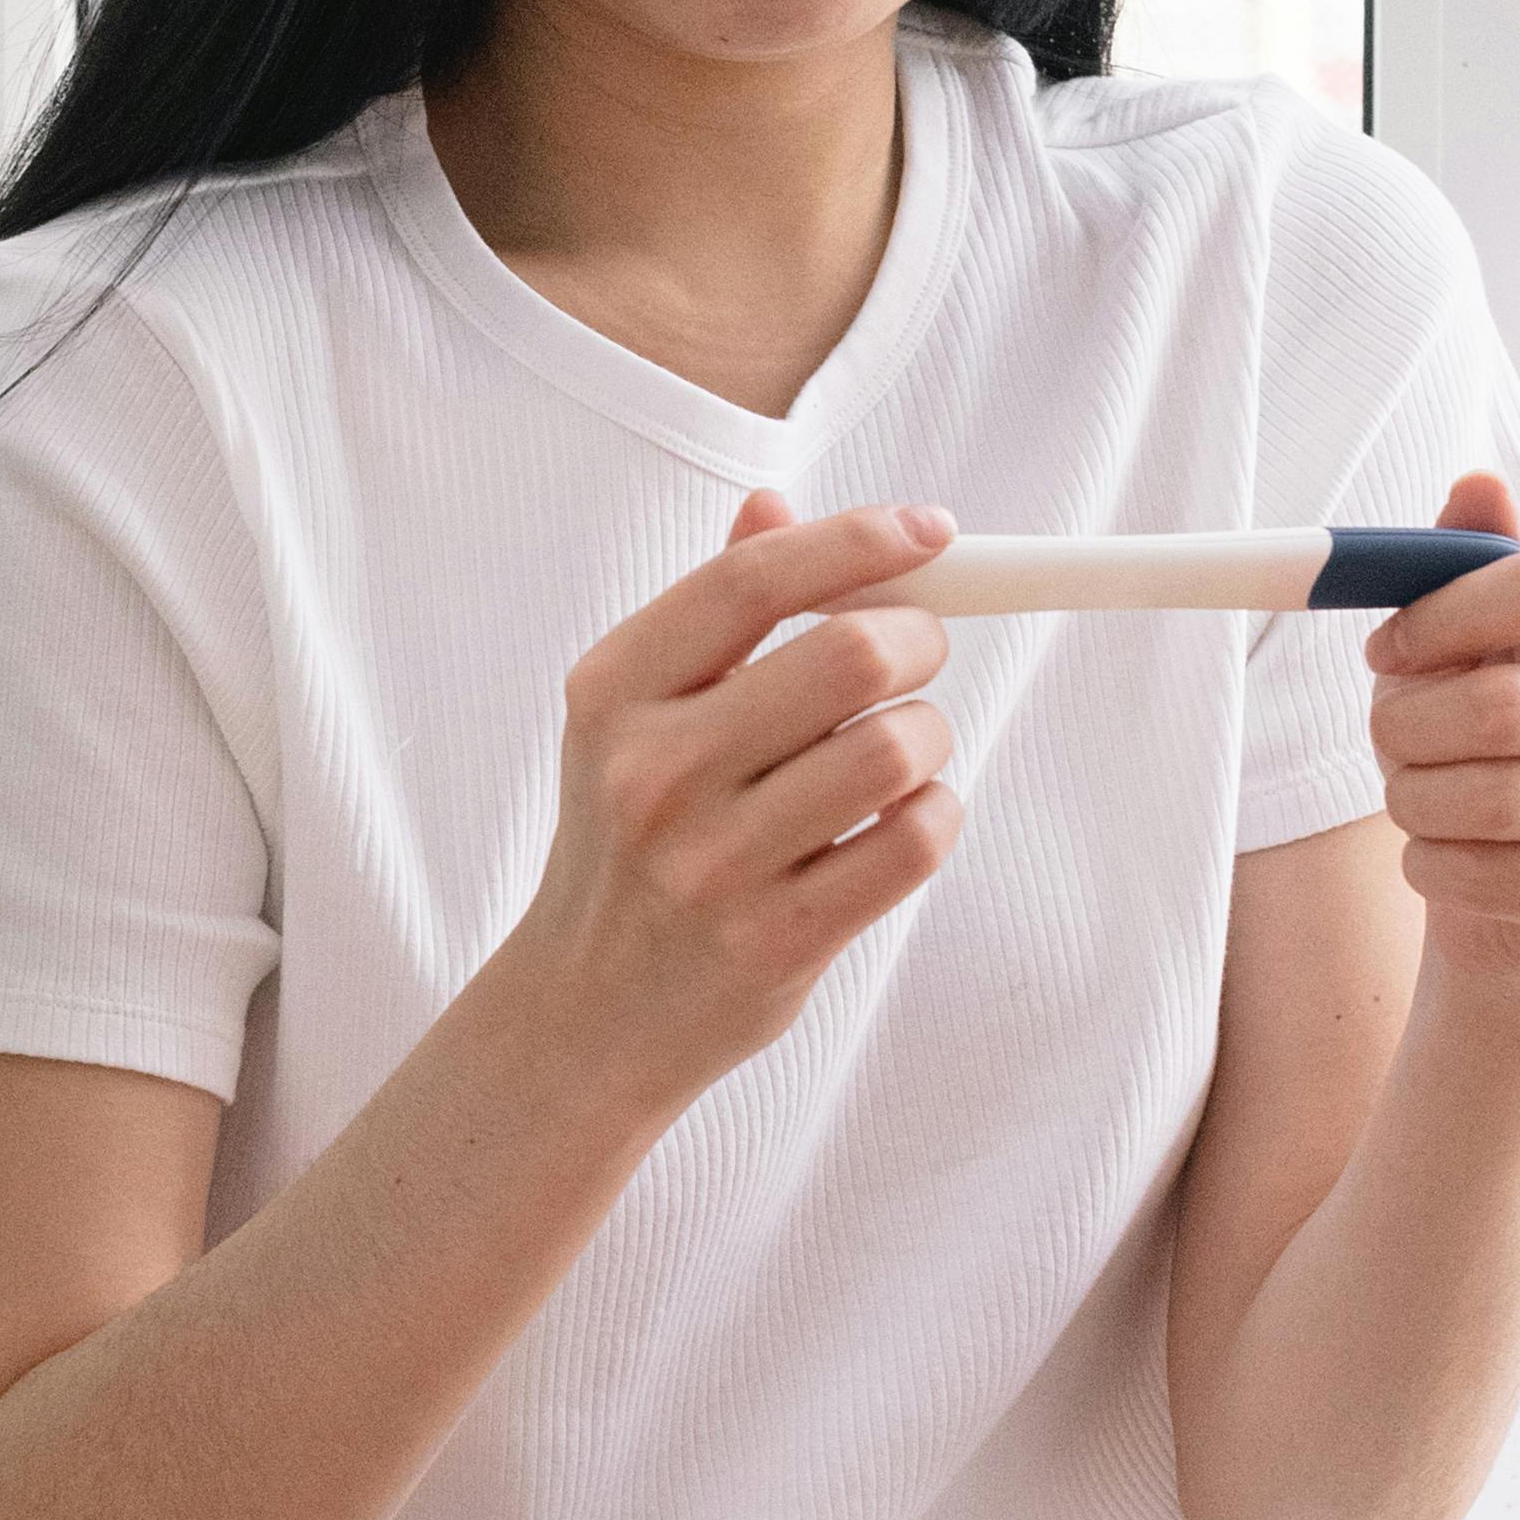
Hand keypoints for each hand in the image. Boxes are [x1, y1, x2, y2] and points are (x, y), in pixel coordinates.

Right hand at [513, 489, 959, 1113]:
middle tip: (920, 654)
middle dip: (919, 638)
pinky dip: (935, 814)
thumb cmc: (631, 845)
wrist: (585, 1013)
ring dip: (931, 736)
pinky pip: (913, 840)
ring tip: (902, 752)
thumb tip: (775, 506)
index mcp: (615, 694)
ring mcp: (714, 862)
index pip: (754, 579)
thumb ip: (710, 617)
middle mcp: (654, 773)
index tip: (931, 529)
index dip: (858, 539)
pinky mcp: (778, 937)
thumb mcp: (634, 722)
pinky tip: (900, 821)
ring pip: (896, 749)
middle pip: (849, 655)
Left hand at [1366, 470, 1519, 995]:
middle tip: (1389, 740)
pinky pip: (1488, 876)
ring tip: (1410, 800)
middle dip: (1411, 729)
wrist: (1513, 892)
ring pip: (1490, 800)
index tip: (1385, 650)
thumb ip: (1465, 566)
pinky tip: (1439, 858)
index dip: (1444, 615)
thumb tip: (1477, 484)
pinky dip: (1430, 866)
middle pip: (1507, 706)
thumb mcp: (1460, 648)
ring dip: (1413, 802)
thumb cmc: (1476, 748)